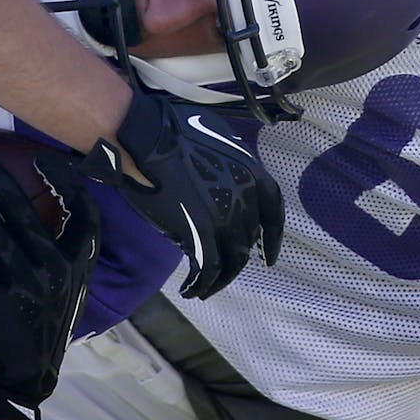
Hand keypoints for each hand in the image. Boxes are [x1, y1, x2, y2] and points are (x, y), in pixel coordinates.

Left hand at [0, 152, 98, 419]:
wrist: (22, 377)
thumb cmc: (43, 320)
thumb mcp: (70, 285)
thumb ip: (65, 248)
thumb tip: (55, 196)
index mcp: (80, 264)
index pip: (83, 212)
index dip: (66, 182)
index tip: (43, 159)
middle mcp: (55, 272)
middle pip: (24, 212)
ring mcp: (24, 287)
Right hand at [76, 91, 283, 299]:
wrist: (145, 136)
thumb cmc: (173, 130)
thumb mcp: (217, 140)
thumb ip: (231, 166)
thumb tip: (228, 185)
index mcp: (252, 172)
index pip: (274, 212)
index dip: (272, 238)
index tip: (267, 256)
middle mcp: (244, 196)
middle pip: (248, 239)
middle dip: (237, 258)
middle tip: (223, 269)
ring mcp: (223, 215)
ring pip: (232, 260)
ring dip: (220, 280)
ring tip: (205, 288)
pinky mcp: (198, 231)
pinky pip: (208, 268)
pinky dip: (201, 284)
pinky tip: (191, 289)